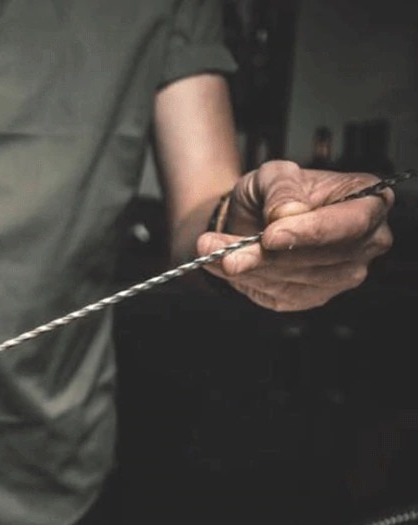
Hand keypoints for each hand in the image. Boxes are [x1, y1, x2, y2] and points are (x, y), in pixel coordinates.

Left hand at [197, 160, 394, 310]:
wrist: (253, 218)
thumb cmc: (273, 192)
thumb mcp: (272, 173)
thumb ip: (281, 186)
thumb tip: (287, 212)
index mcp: (370, 202)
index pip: (352, 223)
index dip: (312, 232)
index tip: (271, 235)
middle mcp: (366, 244)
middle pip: (319, 257)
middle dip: (265, 254)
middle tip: (219, 247)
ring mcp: (341, 276)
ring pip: (293, 278)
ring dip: (246, 266)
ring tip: (208, 247)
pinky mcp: (311, 297)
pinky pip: (276, 293)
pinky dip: (242, 278)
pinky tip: (219, 262)